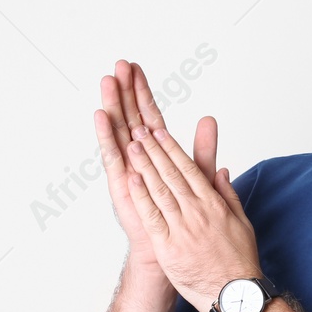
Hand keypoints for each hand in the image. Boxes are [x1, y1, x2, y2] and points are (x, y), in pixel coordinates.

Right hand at [94, 60, 220, 274]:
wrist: (174, 247)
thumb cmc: (184, 214)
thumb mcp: (197, 173)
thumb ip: (202, 147)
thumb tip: (210, 120)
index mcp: (156, 152)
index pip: (148, 114)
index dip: (142, 91)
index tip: (135, 67)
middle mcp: (137, 156)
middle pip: (129, 116)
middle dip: (125, 90)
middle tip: (119, 64)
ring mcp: (127, 168)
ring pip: (119, 129)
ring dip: (114, 104)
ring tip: (108, 80)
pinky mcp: (121, 183)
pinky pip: (112, 154)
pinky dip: (106, 134)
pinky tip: (101, 115)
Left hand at [124, 121, 260, 311]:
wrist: (235, 294)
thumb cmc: (239, 261)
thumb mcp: (241, 222)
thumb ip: (228, 195)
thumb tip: (220, 171)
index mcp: (214, 205)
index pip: (190, 169)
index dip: (173, 149)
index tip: (160, 132)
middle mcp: (197, 212)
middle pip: (171, 174)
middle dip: (154, 150)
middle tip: (139, 131)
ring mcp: (182, 229)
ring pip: (160, 190)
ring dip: (144, 166)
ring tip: (132, 146)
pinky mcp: (169, 247)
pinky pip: (152, 217)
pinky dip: (141, 196)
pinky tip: (132, 179)